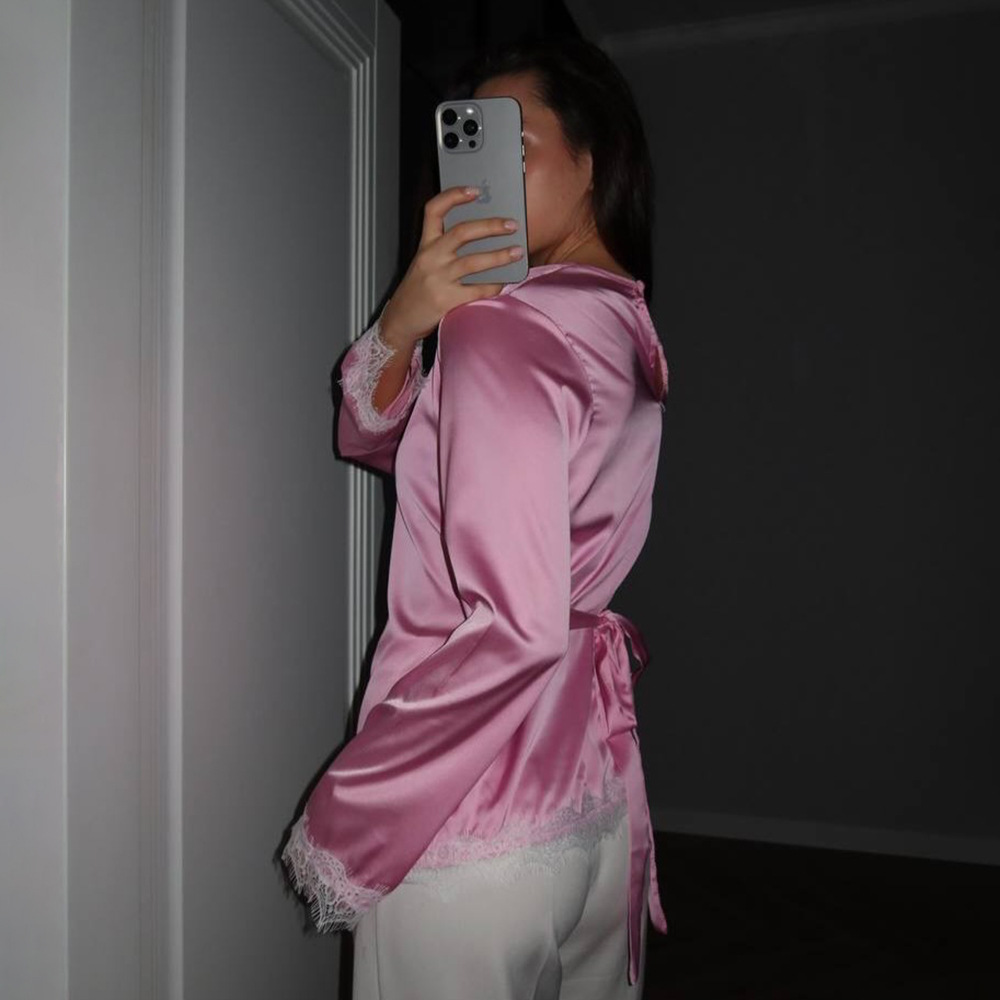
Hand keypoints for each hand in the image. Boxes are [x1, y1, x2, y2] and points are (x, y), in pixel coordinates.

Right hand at [378, 185, 522, 351]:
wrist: (400, 321)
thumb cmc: (417, 291)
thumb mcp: (424, 263)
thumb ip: (444, 250)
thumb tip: (481, 237)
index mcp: (425, 245)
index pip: (434, 210)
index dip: (454, 196)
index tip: (475, 191)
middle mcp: (431, 258)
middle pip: (462, 232)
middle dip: (490, 226)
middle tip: (511, 225)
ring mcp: (438, 279)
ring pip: (474, 261)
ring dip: (500, 256)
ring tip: (517, 253)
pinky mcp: (446, 300)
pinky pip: (477, 290)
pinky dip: (493, 285)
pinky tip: (504, 282)